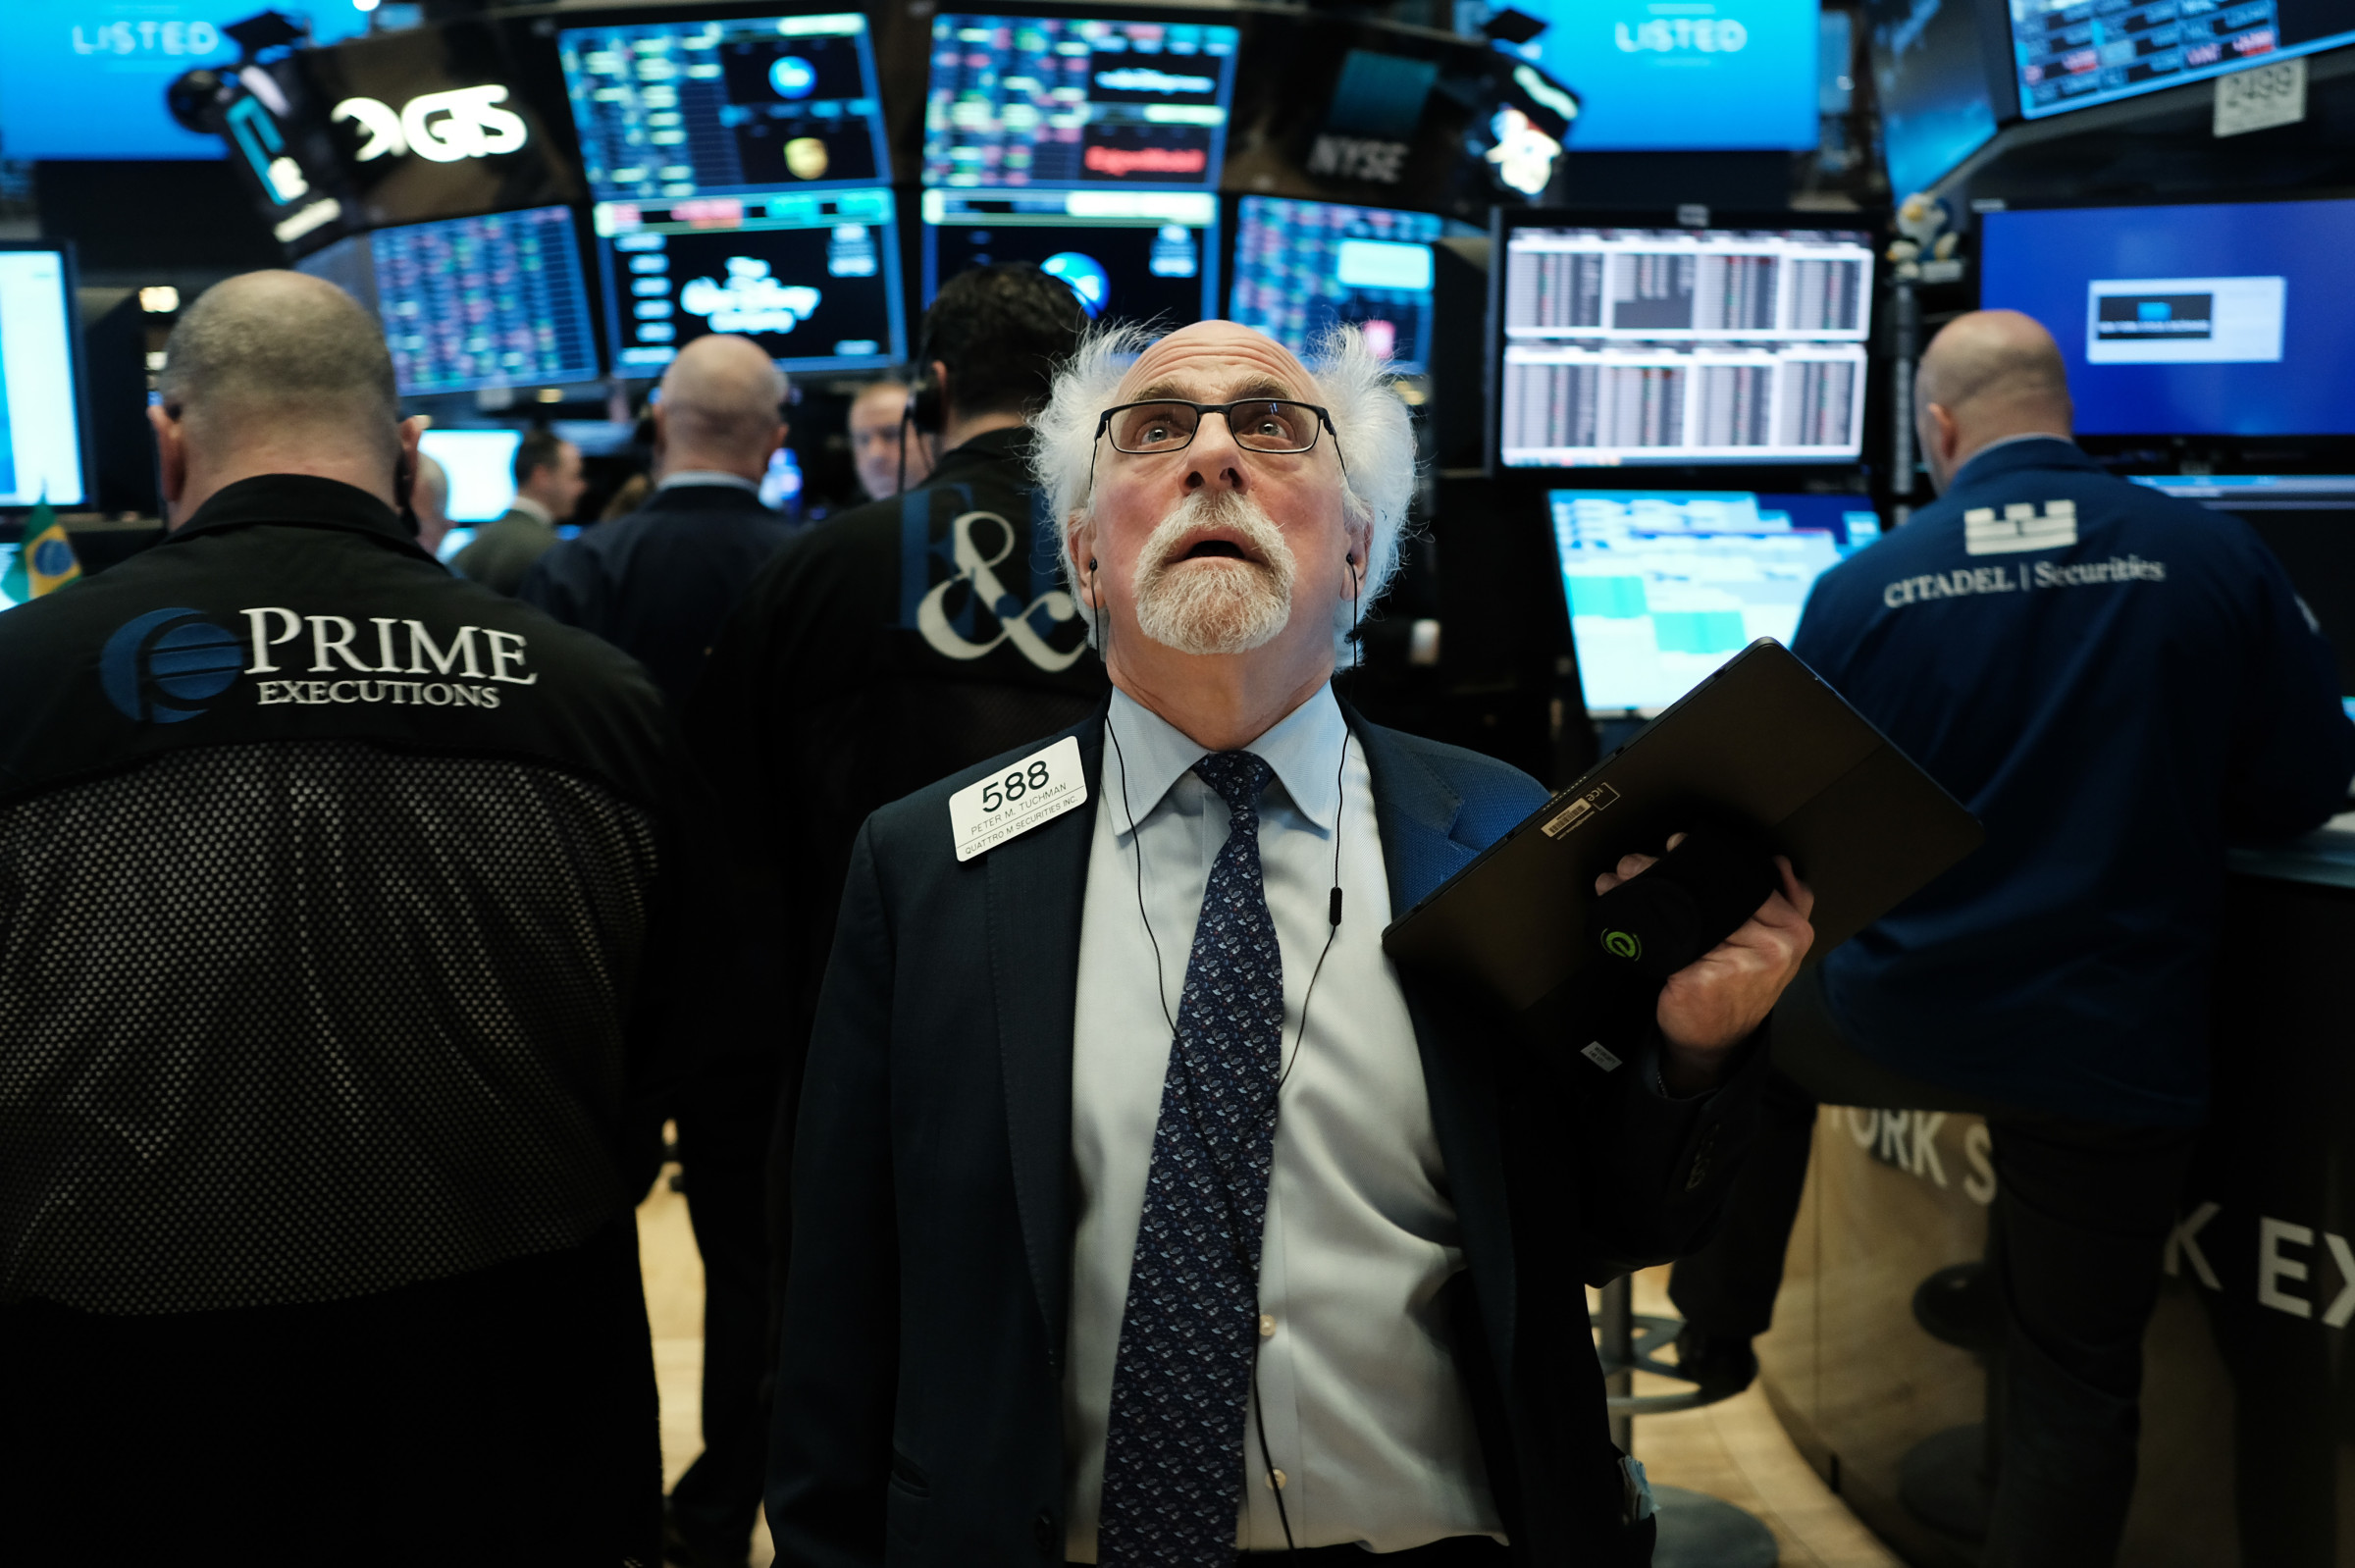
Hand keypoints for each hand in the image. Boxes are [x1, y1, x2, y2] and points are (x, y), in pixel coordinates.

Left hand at [1594, 836, 1815, 1091]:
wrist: (1715, 1043)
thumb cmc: (1738, 989)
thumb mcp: (1773, 946)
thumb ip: (1786, 904)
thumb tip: (1777, 861)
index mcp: (1793, 928)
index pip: (1748, 875)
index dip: (1708, 856)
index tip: (1675, 845)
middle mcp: (1775, 944)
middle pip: (1712, 888)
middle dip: (1666, 866)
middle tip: (1635, 863)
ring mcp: (1741, 962)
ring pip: (1684, 908)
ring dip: (1642, 888)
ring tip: (1618, 881)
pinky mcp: (1704, 979)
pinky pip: (1666, 938)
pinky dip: (1637, 922)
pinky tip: (1620, 912)